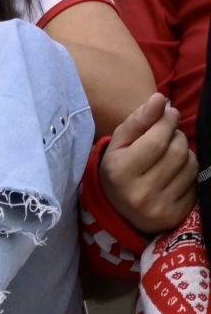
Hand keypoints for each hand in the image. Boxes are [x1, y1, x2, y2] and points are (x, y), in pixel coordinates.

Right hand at [101, 92, 195, 235]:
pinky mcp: (177, 214)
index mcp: (120, 172)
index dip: (167, 121)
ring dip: (185, 152)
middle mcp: (141, 192)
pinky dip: (189, 171)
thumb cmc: (119, 168)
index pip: (157, 140)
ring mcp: (160, 206)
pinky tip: (175, 171)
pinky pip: (196, 182)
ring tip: (171, 152)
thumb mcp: (118, 143)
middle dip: (177, 135)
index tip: (169, 113)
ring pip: (190, 165)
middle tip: (169, 133)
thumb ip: (138, 120)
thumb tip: (161, 99)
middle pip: (177, 151)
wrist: (120, 210)